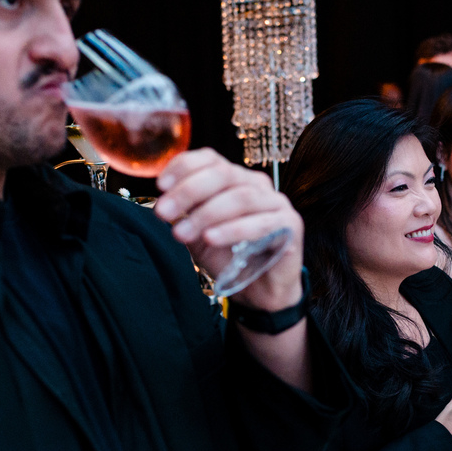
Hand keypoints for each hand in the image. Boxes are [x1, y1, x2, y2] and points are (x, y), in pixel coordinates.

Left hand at [155, 149, 303, 312]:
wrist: (258, 292)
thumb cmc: (230, 258)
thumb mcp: (199, 233)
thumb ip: (186, 214)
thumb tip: (163, 202)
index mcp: (235, 179)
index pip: (210, 159)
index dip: (183, 167)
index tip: (159, 186)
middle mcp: (257, 185)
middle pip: (223, 175)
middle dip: (188, 192)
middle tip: (163, 213)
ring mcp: (277, 202)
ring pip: (240, 197)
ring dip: (206, 214)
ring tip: (181, 233)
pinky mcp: (291, 224)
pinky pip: (262, 223)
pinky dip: (233, 230)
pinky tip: (211, 238)